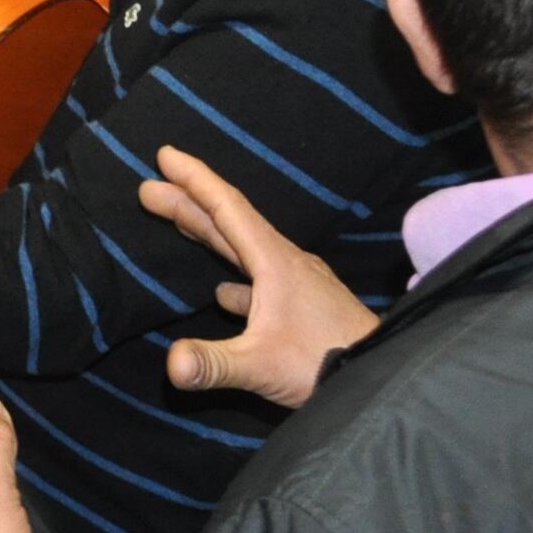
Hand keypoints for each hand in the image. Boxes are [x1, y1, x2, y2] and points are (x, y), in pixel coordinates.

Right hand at [138, 146, 373, 405]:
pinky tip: (225, 292)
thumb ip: (213, 364)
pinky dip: (236, 279)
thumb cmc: (326, 363)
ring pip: (245, 250)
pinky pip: (260, 282)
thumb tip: (171, 363)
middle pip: (231, 225)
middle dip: (189, 203)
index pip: (228, 210)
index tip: (166, 155)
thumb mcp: (262, 365)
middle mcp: (286, 265)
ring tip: (181, 225)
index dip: (195, 181)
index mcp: (275, 264)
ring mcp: (298, 285)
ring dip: (211, 236)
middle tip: (149, 189)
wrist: (384, 377)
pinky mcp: (304, 307)